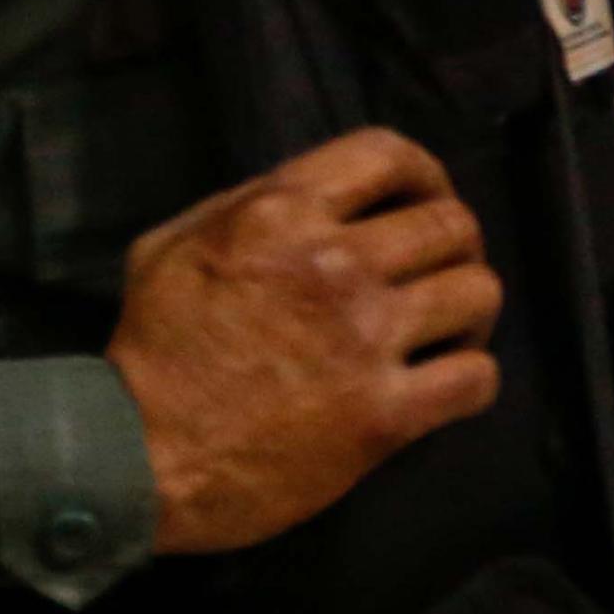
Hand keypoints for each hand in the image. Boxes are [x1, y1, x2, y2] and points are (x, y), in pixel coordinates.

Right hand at [107, 128, 503, 552]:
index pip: (389, 155)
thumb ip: (248, 208)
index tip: (425, 201)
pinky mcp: (385, 414)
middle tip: (440, 274)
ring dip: (471, 312)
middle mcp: (335, 264)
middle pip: (452, 225)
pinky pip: (476, 377)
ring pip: (478, 293)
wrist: (135, 457)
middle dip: (456, 246)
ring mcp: (366, 339)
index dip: (425, 175)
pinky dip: (471, 378)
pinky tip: (444, 384)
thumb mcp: (171, 246)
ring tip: (448, 330)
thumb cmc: (150, 352)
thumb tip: (319, 197)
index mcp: (280, 214)